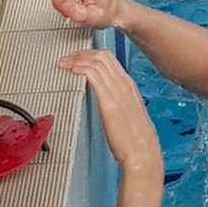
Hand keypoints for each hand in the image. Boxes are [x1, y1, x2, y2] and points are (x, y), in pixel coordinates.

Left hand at [58, 48, 159, 169]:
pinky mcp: (110, 103)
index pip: (109, 59)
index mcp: (128, 86)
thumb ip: (115, 102)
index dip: (89, 55)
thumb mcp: (126, 113)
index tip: (76, 59)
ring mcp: (118, 93)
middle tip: (66, 59)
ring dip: (77, 59)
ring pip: (97, 62)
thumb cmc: (134, 139)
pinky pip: (95, 76)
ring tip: (64, 63)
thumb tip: (100, 99)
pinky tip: (72, 71)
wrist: (143, 153)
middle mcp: (124, 85)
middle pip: (102, 56)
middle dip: (81, 54)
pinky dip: (81, 68)